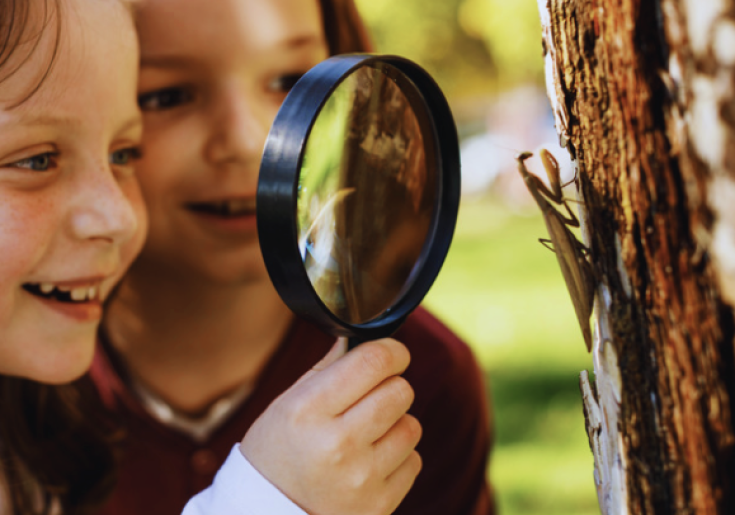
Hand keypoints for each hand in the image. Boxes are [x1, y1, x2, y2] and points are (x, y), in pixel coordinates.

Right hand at [240, 337, 421, 514]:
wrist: (267, 514)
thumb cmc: (277, 452)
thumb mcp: (287, 404)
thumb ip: (327, 369)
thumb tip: (359, 338)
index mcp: (308, 410)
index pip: (373, 362)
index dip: (392, 351)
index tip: (393, 354)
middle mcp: (336, 444)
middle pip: (400, 391)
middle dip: (391, 387)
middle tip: (371, 398)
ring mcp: (360, 478)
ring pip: (412, 426)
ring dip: (395, 424)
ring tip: (367, 435)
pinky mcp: (379, 505)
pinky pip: (414, 461)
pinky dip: (398, 458)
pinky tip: (369, 463)